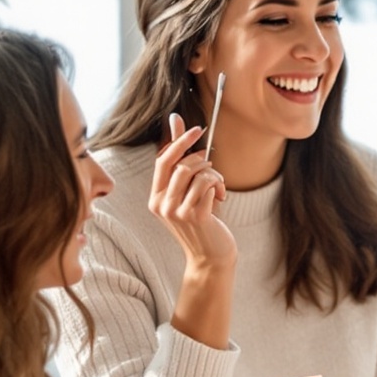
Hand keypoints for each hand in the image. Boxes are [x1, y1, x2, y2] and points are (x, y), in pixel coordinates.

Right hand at [153, 114, 237, 277]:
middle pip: (179, 164)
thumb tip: (174, 120)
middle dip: (201, 160)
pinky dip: (219, 185)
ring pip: (196, 173)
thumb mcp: (187, 192)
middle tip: (212, 168)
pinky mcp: (195, 216)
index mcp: (155, 198)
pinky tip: (221, 197)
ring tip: (218, 185)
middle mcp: (162, 205)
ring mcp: (177, 212)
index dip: (180, 141)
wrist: (211, 257)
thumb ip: (180, 159)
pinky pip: (208, 184)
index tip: (198, 129)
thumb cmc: (202, 221)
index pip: (163, 160)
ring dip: (213, 174)